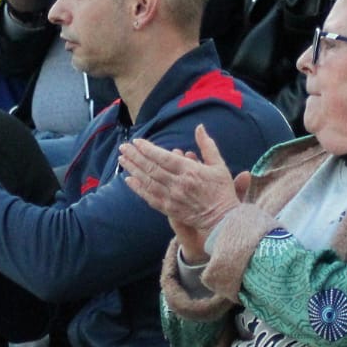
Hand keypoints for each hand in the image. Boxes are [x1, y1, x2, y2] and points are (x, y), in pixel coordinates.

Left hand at [120, 126, 246, 263]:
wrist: (223, 220)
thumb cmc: (222, 191)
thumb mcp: (219, 165)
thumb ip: (207, 145)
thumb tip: (199, 127)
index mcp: (190, 171)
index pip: (163, 157)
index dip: (148, 149)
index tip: (136, 141)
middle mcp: (178, 184)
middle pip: (151, 168)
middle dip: (135, 156)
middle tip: (123, 147)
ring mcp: (172, 198)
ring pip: (147, 181)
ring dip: (133, 169)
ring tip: (122, 160)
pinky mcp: (169, 210)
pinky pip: (149, 198)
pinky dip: (138, 189)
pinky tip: (128, 180)